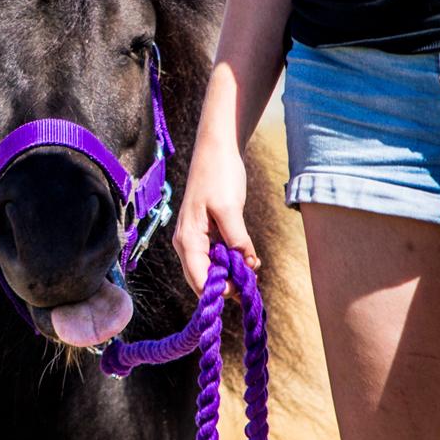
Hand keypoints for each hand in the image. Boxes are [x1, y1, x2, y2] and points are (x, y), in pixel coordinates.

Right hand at [172, 132, 259, 296]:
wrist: (216, 149)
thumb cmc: (219, 174)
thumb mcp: (230, 208)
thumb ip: (237, 239)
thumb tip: (248, 265)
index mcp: (187, 239)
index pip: (199, 280)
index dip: (221, 290)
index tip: (245, 288)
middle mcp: (186, 243)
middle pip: (202, 279)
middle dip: (227, 284)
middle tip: (252, 281)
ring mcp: (194, 238)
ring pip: (210, 269)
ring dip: (230, 274)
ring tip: (252, 270)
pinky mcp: (205, 233)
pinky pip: (215, 257)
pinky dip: (230, 262)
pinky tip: (247, 260)